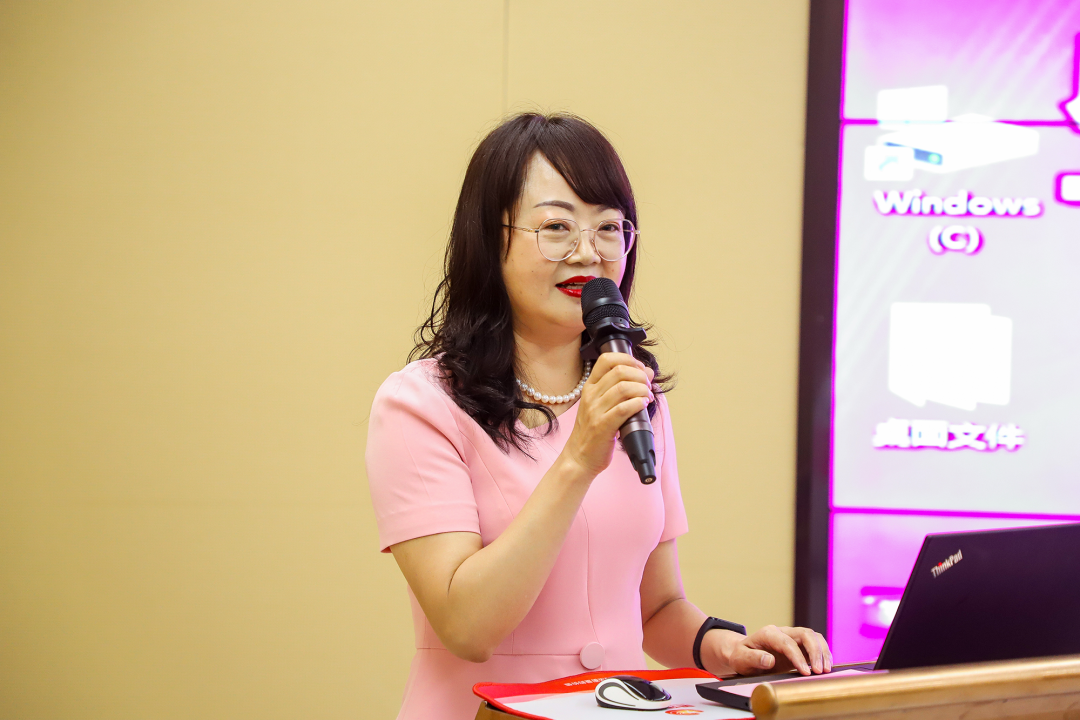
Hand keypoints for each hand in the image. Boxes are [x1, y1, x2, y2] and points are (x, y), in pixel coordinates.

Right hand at [562, 353, 653, 477]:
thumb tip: (647, 372)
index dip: (628, 358)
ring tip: (647, 396)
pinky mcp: (603, 426)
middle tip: (647, 385)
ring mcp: (595, 411)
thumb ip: (623, 387)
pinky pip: (624, 409)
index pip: (606, 359)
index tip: (640, 368)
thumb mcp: (602, 406)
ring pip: (623, 388)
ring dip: (642, 389)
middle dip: (640, 375)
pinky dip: (638, 403)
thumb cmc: (592, 432)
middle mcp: (591, 396)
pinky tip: (643, 405)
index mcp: (590, 387)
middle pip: (619, 371)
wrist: (579, 458)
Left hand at [710, 625, 832, 675]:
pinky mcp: (798, 645)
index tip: (805, 672)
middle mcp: (782, 632)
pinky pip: (815, 644)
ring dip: (822, 652)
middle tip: (820, 671)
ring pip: (813, 637)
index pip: (787, 642)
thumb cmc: (741, 657)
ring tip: (826, 670)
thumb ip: (753, 658)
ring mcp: (792, 637)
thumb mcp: (741, 659)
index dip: (798, 656)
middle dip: (815, 652)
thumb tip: (768, 660)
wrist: (743, 654)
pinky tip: (826, 665)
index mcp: (768, 633)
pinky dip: (823, 653)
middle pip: (805, 634)